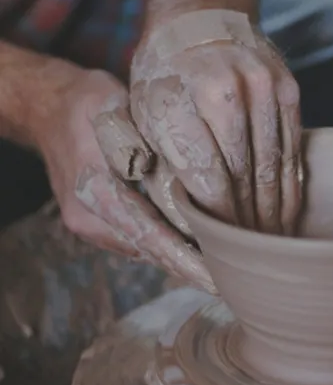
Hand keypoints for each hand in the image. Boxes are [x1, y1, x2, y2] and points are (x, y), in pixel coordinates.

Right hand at [33, 63, 214, 289]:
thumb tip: (156, 169)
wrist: (48, 109)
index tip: (215, 278)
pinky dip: (165, 244)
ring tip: (222, 268)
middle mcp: (88, 218)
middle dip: (189, 268)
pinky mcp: (96, 223)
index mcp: (92, 191)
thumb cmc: (87, 104)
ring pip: (143, 248)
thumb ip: (133, 138)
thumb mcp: (110, 106)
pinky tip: (196, 246)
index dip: (183, 258)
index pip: (146, 233)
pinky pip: (136, 239)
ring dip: (179, 259)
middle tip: (232, 281)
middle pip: (148, 249)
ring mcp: (89, 225)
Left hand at [130, 11, 302, 233]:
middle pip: (242, 175)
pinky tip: (286, 209)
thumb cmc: (163, 74)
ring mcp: (262, 86)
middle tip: (247, 251)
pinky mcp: (288, 87)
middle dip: (245, 220)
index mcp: (178, 98)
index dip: (216, 219)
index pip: (206, 178)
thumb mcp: (143, 116)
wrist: (198, 16)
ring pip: (273, 164)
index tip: (218, 244)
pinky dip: (290, 183)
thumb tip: (189, 225)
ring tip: (269, 240)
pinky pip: (293, 146)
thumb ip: (162, 166)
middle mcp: (223, 89)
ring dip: (272, 208)